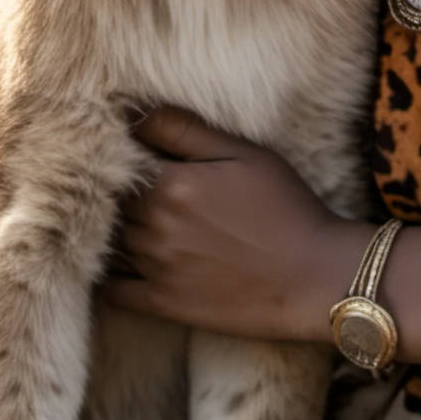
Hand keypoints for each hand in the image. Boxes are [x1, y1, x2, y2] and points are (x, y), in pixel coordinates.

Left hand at [102, 107, 369, 340]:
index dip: (127, 160)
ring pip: (114, 242)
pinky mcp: (164, 304)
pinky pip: (114, 291)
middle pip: (116, 203)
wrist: (313, 275)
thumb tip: (137, 115)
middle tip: (133, 188)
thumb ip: (186, 130)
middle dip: (121, 194)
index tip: (134, 158)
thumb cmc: (285, 206)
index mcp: (172, 184)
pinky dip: (107, 277)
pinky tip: (114, 266)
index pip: (124, 164)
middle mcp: (155, 225)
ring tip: (134, 220)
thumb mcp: (244, 153)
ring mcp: (157, 268)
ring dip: (117, 230)